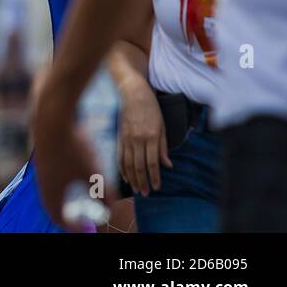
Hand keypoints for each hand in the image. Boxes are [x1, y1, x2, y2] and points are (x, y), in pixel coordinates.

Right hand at [32, 81, 103, 229]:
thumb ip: (104, 196)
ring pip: (52, 191)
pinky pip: (51, 178)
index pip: (60, 219)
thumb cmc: (74, 149)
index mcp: (53, 194)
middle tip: (82, 219)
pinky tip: (74, 175)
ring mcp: (42, 170)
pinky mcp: (43, 158)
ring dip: (64, 199)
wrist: (53, 119)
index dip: (73, 227)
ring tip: (80, 197)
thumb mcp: (95, 175)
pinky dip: (62, 184)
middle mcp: (44, 184)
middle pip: (53, 207)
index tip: (87, 229)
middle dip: (68, 215)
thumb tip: (108, 211)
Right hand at [116, 78, 170, 195]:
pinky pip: (119, 156)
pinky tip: (125, 176)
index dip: (155, 177)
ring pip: (128, 163)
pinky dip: (122, 168)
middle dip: (143, 182)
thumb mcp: (162, 126)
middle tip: (146, 194)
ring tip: (136, 189)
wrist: (133, 93)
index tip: (157, 187)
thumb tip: (167, 165)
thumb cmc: (151, 108)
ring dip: (132, 178)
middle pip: (139, 166)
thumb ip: (163, 147)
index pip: (152, 163)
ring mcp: (126, 138)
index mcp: (150, 137)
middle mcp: (137, 139)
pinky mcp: (119, 136)